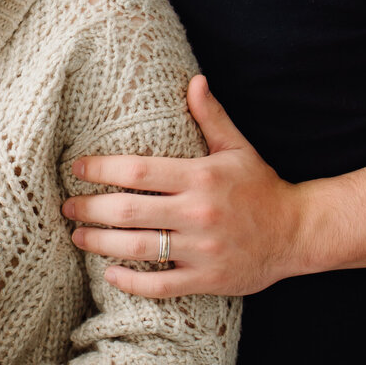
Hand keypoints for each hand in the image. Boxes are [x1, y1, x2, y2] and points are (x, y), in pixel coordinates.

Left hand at [62, 76, 307, 296]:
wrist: (298, 232)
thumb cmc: (261, 187)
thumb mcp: (237, 148)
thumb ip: (211, 117)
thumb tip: (194, 80)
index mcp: (201, 177)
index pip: (138, 171)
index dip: (101, 170)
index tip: (77, 169)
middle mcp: (198, 213)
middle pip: (129, 211)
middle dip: (90, 209)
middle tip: (67, 207)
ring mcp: (202, 249)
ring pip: (138, 248)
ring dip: (100, 243)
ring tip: (78, 236)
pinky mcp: (207, 278)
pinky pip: (161, 284)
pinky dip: (131, 281)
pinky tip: (109, 273)